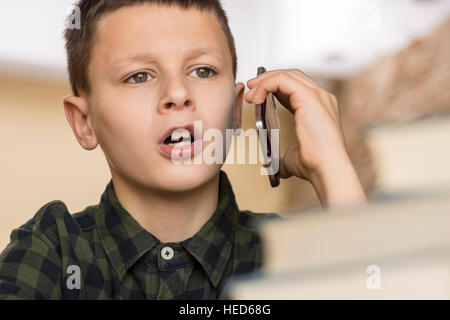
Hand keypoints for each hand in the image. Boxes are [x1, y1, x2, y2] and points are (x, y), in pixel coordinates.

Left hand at [245, 69, 365, 207]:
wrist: (326, 169)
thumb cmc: (314, 164)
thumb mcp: (292, 157)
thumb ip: (281, 158)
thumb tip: (269, 165)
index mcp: (319, 109)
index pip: (295, 87)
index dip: (274, 87)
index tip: (257, 95)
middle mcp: (321, 98)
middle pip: (291, 76)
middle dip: (268, 79)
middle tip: (251, 89)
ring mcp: (317, 96)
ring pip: (287, 75)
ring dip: (265, 81)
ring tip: (251, 92)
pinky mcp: (309, 97)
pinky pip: (283, 80)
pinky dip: (267, 84)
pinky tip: (257, 95)